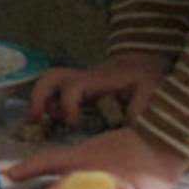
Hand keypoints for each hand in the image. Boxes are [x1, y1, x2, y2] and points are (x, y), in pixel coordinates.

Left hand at [3, 124, 188, 188]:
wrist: (159, 143)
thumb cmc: (118, 152)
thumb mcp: (82, 155)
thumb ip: (48, 165)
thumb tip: (8, 173)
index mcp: (80, 161)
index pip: (50, 161)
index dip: (30, 167)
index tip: (8, 175)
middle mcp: (95, 173)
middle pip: (75, 185)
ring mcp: (116, 187)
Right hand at [26, 52, 166, 130]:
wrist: (149, 63)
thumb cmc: (150, 78)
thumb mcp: (152, 92)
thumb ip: (141, 109)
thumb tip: (125, 125)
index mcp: (101, 80)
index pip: (75, 86)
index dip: (68, 105)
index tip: (74, 124)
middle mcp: (87, 78)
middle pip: (53, 77)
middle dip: (40, 97)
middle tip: (35, 119)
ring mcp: (82, 82)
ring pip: (51, 81)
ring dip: (40, 100)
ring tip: (37, 121)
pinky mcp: (82, 89)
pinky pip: (57, 91)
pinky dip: (49, 104)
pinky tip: (52, 122)